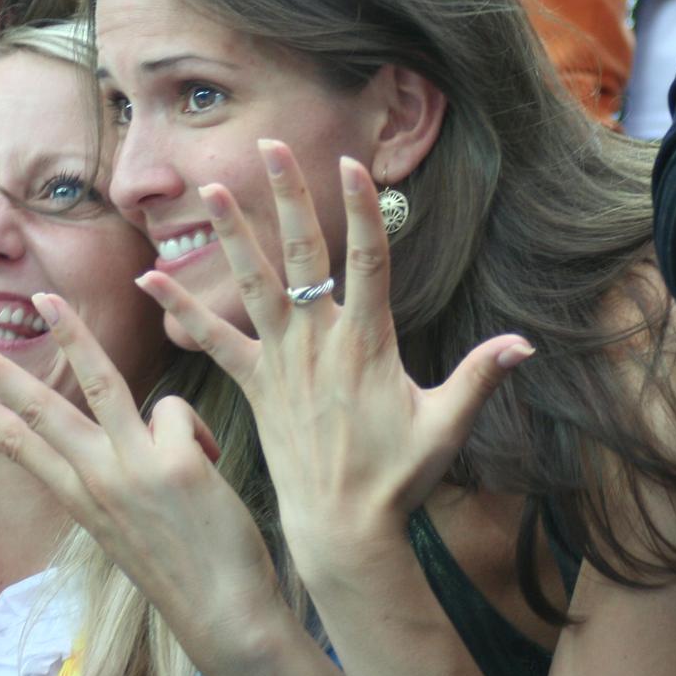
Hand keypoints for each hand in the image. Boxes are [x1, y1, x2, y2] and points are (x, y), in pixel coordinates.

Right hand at [0, 295, 286, 649]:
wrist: (223, 613)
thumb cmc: (187, 568)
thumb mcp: (127, 525)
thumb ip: (115, 477)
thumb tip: (129, 430)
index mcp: (81, 498)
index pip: (18, 446)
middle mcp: (97, 481)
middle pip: (37, 409)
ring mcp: (131, 470)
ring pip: (97, 382)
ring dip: (68, 334)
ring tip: (44, 298)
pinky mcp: (172, 463)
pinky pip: (175, 410)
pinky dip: (194, 428)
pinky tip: (209, 465)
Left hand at [135, 141, 532, 569]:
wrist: (342, 528)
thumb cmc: (399, 477)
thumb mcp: (447, 423)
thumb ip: (480, 375)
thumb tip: (526, 344)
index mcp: (367, 341)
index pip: (368, 261)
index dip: (361, 211)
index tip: (351, 166)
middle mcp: (319, 341)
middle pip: (303, 254)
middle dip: (287, 197)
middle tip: (271, 147)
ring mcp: (282, 361)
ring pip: (253, 283)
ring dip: (230, 234)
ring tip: (206, 187)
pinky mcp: (254, 386)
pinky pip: (212, 340)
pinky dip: (181, 308)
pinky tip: (149, 278)